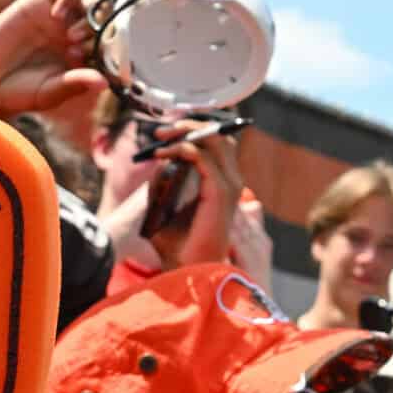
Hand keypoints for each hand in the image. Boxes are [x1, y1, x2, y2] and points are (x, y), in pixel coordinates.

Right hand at [0, 0, 105, 121]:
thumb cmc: (15, 90)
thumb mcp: (48, 93)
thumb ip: (74, 84)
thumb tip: (104, 83)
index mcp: (85, 58)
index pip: (115, 45)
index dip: (117, 51)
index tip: (107, 64)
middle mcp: (78, 35)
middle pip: (110, 20)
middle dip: (104, 33)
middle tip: (80, 51)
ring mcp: (61, 17)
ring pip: (94, 1)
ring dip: (90, 16)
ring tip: (69, 38)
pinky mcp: (40, 0)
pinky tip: (58, 17)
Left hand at [145, 128, 242, 270]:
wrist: (184, 268)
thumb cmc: (176, 242)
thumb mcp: (167, 202)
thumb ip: (167, 178)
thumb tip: (160, 154)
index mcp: (223, 182)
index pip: (218, 141)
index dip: (195, 128)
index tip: (166, 131)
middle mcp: (231, 180)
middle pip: (220, 134)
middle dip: (191, 124)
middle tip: (162, 130)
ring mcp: (229, 185)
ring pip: (215, 139)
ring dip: (186, 132)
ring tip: (161, 138)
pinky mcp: (220, 193)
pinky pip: (203, 157)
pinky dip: (182, 148)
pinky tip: (164, 153)